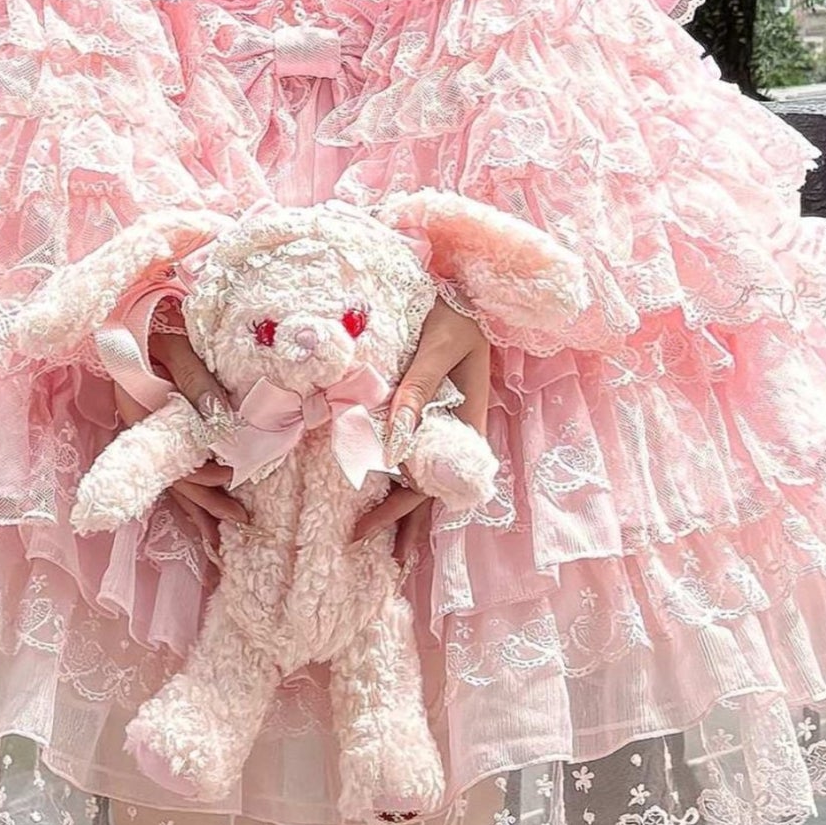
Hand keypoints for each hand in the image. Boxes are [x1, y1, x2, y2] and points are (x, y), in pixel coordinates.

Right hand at [112, 316, 247, 563]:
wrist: (132, 310)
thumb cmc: (157, 322)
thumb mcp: (179, 347)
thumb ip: (199, 382)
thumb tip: (223, 424)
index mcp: (142, 411)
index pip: (174, 456)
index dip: (202, 473)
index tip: (231, 477)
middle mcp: (142, 429)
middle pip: (174, 475)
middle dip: (207, 502)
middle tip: (241, 520)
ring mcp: (147, 431)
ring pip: (173, 476)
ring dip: (198, 505)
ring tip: (221, 534)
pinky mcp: (155, 427)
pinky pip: (172, 465)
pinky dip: (189, 489)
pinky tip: (201, 510)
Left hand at [352, 296, 490, 564]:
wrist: (464, 282)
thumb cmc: (455, 311)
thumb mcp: (439, 345)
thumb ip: (418, 388)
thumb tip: (396, 440)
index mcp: (467, 420)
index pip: (434, 479)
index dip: (404, 508)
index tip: (368, 526)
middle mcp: (454, 428)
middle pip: (426, 485)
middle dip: (398, 519)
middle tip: (357, 542)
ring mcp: (440, 419)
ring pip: (418, 471)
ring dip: (396, 502)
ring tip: (367, 532)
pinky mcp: (424, 404)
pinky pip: (408, 444)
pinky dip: (391, 468)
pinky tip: (373, 481)